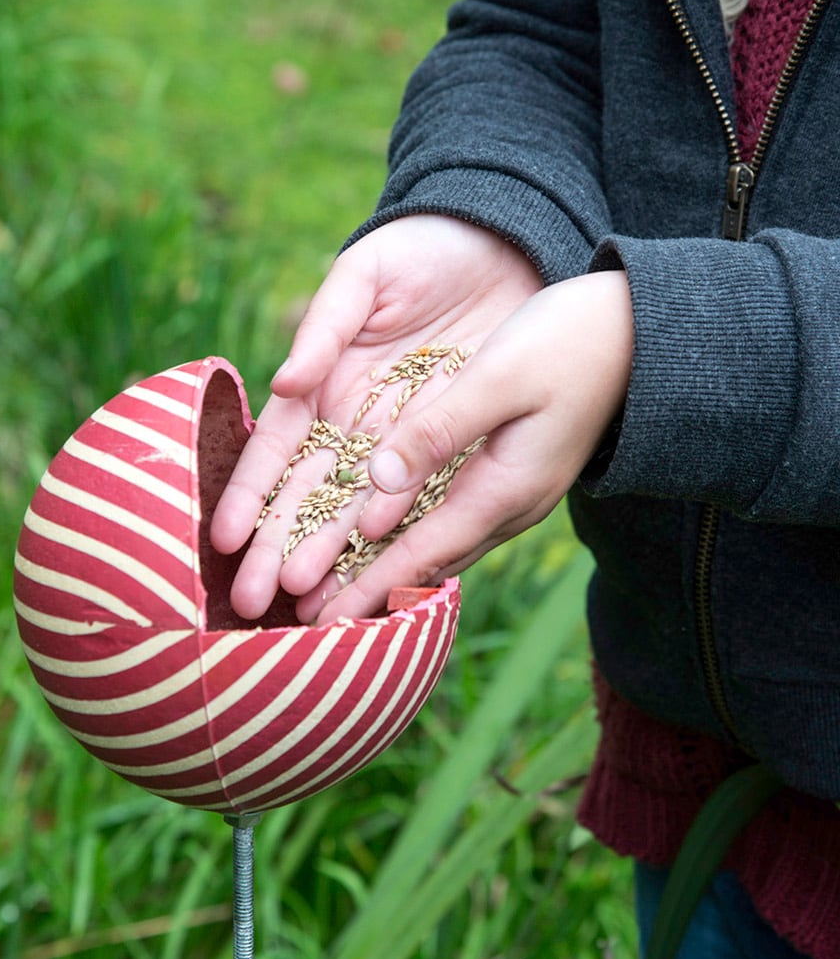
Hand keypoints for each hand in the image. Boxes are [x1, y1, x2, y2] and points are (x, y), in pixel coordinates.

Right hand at [209, 215, 542, 619]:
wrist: (502, 241)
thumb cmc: (420, 249)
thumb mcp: (364, 276)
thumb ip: (324, 327)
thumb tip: (283, 384)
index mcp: (321, 382)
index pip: (275, 449)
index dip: (248, 493)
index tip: (224, 536)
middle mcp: (353, 422)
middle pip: (307, 495)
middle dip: (277, 547)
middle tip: (249, 599)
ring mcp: (402, 439)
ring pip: (358, 511)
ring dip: (330, 559)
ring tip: (304, 606)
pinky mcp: (451, 446)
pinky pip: (423, 502)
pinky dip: (399, 543)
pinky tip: (380, 582)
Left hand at [303, 269, 632, 622]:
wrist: (647, 335)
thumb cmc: (571, 343)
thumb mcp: (497, 377)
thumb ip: (436, 430)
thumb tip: (377, 484)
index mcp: (504, 488)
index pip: (422, 553)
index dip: (367, 587)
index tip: (320, 620)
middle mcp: (510, 506)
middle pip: (428, 563)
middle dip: (369, 593)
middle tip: (310, 623)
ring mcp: (516, 495)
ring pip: (441, 547)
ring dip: (387, 572)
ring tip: (335, 593)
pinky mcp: (514, 475)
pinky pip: (453, 521)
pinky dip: (412, 540)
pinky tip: (380, 542)